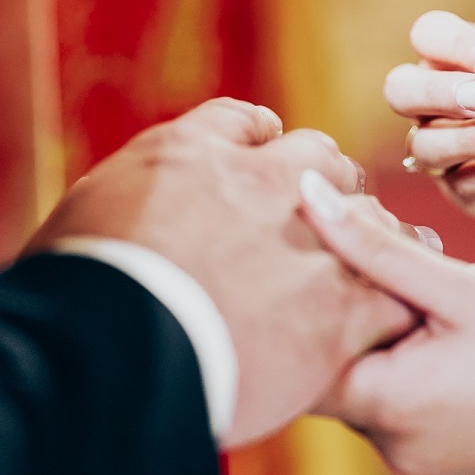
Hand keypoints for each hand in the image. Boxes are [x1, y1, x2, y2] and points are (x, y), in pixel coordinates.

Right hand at [29, 98, 418, 447]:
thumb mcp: (82, 218)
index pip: (243, 124)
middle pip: (318, 159)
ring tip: (369, 265)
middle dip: (324, 185)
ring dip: (369, 236)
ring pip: (369, 216)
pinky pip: (394, 287)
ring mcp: (312, 240)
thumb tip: (130, 213)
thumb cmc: (80, 294)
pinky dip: (390, 300)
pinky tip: (386, 314)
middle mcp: (264, 181)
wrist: (117, 350)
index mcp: (194, 153)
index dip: (260, 144)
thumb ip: (124, 200)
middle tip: (322, 220)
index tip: (266, 159)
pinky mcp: (343, 308)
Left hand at [299, 170, 474, 474]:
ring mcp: (422, 459)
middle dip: (363, 302)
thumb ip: (377, 246)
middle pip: (340, 359)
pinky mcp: (450, 458)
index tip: (351, 239)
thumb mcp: (464, 287)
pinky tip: (467, 324)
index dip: (317, 285)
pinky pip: (412, 399)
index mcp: (385, 407)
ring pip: (378, 376)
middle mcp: (392, 448)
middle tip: (410, 254)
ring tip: (448, 286)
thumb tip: (307, 195)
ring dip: (398, 326)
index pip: (306, 343)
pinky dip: (425, 356)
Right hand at [387, 11, 474, 268]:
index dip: (456, 44)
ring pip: (424, 144)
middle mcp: (444, 103)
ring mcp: (451, 151)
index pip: (432, 36)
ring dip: (466, 138)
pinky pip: (459, 185)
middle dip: (440, 92)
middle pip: (401, 89)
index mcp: (464, 59)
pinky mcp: (467, 193)